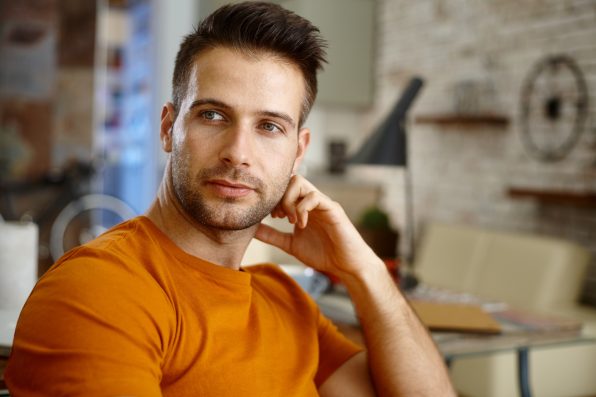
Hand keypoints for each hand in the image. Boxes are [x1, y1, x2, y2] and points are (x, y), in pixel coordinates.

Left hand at [254, 175, 383, 280]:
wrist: (347, 266)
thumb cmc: (323, 254)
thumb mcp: (290, 244)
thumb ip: (272, 235)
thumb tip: (251, 230)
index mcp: (303, 206)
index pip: (284, 187)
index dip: (273, 198)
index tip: (272, 216)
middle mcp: (313, 201)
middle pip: (290, 179)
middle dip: (279, 197)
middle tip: (279, 217)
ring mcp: (323, 203)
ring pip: (300, 183)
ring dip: (289, 201)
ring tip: (290, 221)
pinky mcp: (333, 209)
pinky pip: (314, 197)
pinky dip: (302, 209)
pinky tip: (302, 225)